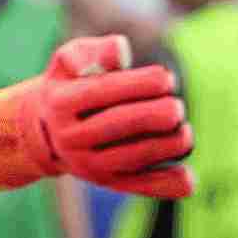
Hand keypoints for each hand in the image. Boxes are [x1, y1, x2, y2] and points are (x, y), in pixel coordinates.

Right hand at [0, 34, 194, 196]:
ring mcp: (88, 165)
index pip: (103, 91)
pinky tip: (188, 179)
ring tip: (184, 131)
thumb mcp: (71, 58)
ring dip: (166, 145)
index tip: (168, 78)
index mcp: (61, 103)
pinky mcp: (107, 183)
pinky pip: (139, 187)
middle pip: (119, 125)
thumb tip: (121, 51)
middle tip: (177, 106)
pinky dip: (165, 184)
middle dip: (155, 115)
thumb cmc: (71, 83)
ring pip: (132, 157)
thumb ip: (95, 50)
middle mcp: (70, 138)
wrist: (49, 130)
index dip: (140, 84)